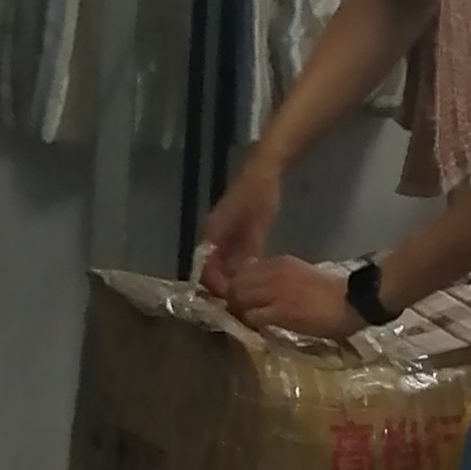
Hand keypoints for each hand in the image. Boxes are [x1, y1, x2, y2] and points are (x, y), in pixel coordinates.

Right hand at [198, 148, 281, 298]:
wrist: (264, 169)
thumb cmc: (261, 195)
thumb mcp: (258, 225)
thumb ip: (250, 250)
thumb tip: (244, 276)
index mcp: (214, 233)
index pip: (207, 268)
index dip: (217, 286)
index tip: (231, 300)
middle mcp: (211, 233)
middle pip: (210, 267)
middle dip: (222, 284)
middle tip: (239, 301)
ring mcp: (219, 230)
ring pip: (218, 260)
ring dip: (228, 275)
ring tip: (244, 292)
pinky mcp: (229, 228)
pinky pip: (226, 252)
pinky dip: (233, 264)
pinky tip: (248, 274)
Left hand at [219, 252, 361, 341]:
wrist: (353, 302)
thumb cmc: (331, 292)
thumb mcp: (301, 275)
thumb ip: (279, 277)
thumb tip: (258, 284)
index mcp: (280, 263)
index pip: (243, 270)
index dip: (238, 286)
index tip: (242, 298)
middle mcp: (274, 273)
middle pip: (236, 284)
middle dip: (233, 299)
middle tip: (241, 312)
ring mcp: (276, 292)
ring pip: (239, 299)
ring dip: (240, 312)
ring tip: (249, 321)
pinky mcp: (280, 312)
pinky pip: (251, 316)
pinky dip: (250, 323)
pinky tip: (259, 328)